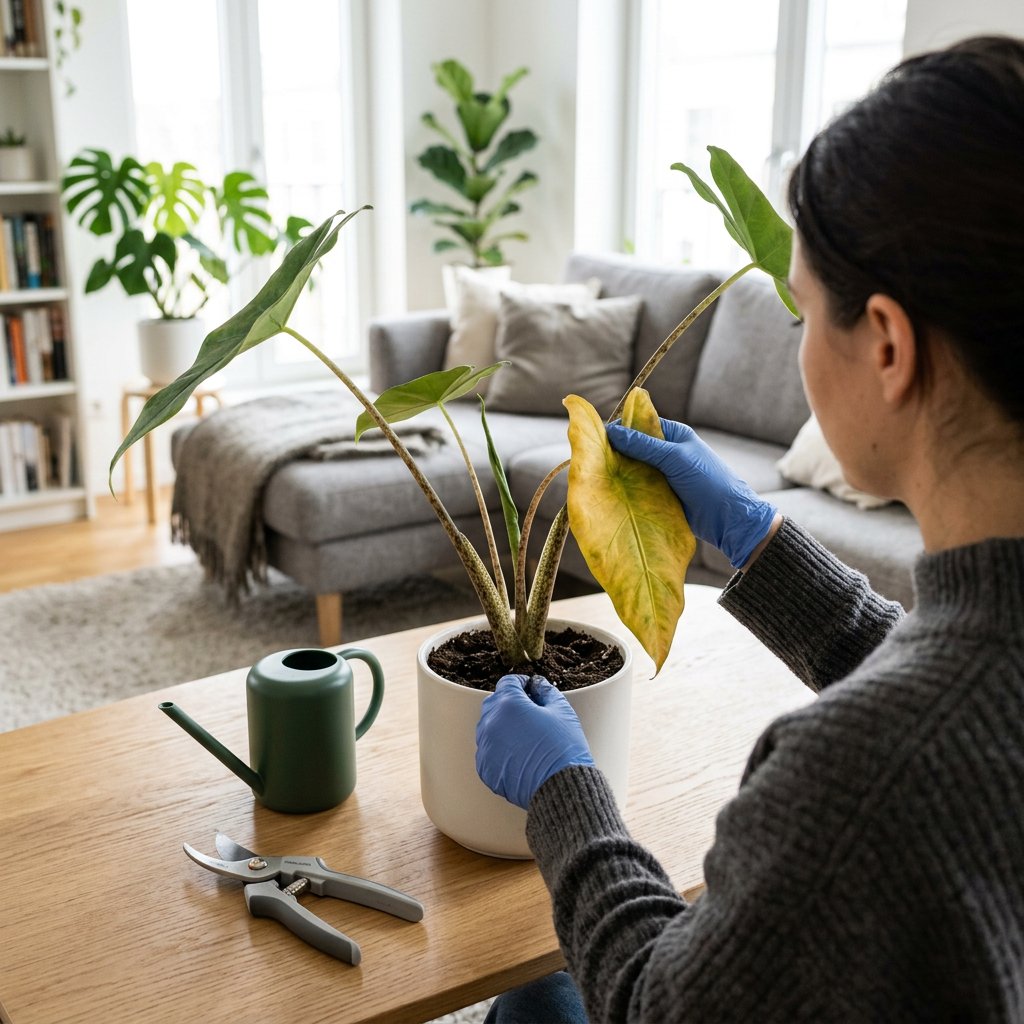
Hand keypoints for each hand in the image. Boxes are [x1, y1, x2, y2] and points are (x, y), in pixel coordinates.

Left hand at [475, 674, 594, 809]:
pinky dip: (499, 748)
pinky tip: (518, 753)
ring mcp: (486, 747)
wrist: (560, 787)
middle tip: (529, 710)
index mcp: (509, 704)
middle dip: (510, 702)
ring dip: (503, 725)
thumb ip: (546, 691)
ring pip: (489, 727)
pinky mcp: (485, 768)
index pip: (508, 683)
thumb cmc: (563, 749)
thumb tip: (538, 685)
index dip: (522, 683)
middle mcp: (491, 723)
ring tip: (525, 735)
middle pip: (495, 703)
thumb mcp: (561, 711)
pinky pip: (488, 750)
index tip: (530, 688)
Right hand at [606, 418, 776, 568]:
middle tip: (594, 458)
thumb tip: (612, 431)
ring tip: (598, 474)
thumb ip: (643, 445)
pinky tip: (612, 491)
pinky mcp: (661, 494)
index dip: (622, 429)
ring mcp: (665, 474)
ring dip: (621, 473)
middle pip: (636, 447)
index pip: (642, 424)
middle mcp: (668, 452)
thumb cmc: (707, 481)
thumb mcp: (674, 458)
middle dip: (618, 452)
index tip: (599, 437)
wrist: (728, 519)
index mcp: (675, 435)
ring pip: (636, 469)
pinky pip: (640, 488)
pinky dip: (628, 489)